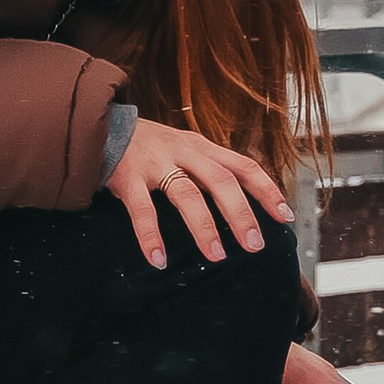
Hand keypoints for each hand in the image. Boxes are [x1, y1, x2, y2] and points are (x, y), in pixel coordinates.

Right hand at [104, 117, 292, 270]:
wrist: (98, 124)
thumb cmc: (148, 146)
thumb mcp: (184, 148)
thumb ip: (208, 170)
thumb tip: (241, 204)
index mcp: (202, 147)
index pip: (244, 166)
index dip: (267, 191)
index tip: (285, 217)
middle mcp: (183, 151)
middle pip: (221, 181)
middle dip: (241, 213)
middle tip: (255, 245)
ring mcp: (155, 163)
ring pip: (186, 194)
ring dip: (204, 227)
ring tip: (217, 256)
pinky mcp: (126, 176)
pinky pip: (141, 209)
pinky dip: (150, 236)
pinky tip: (158, 259)